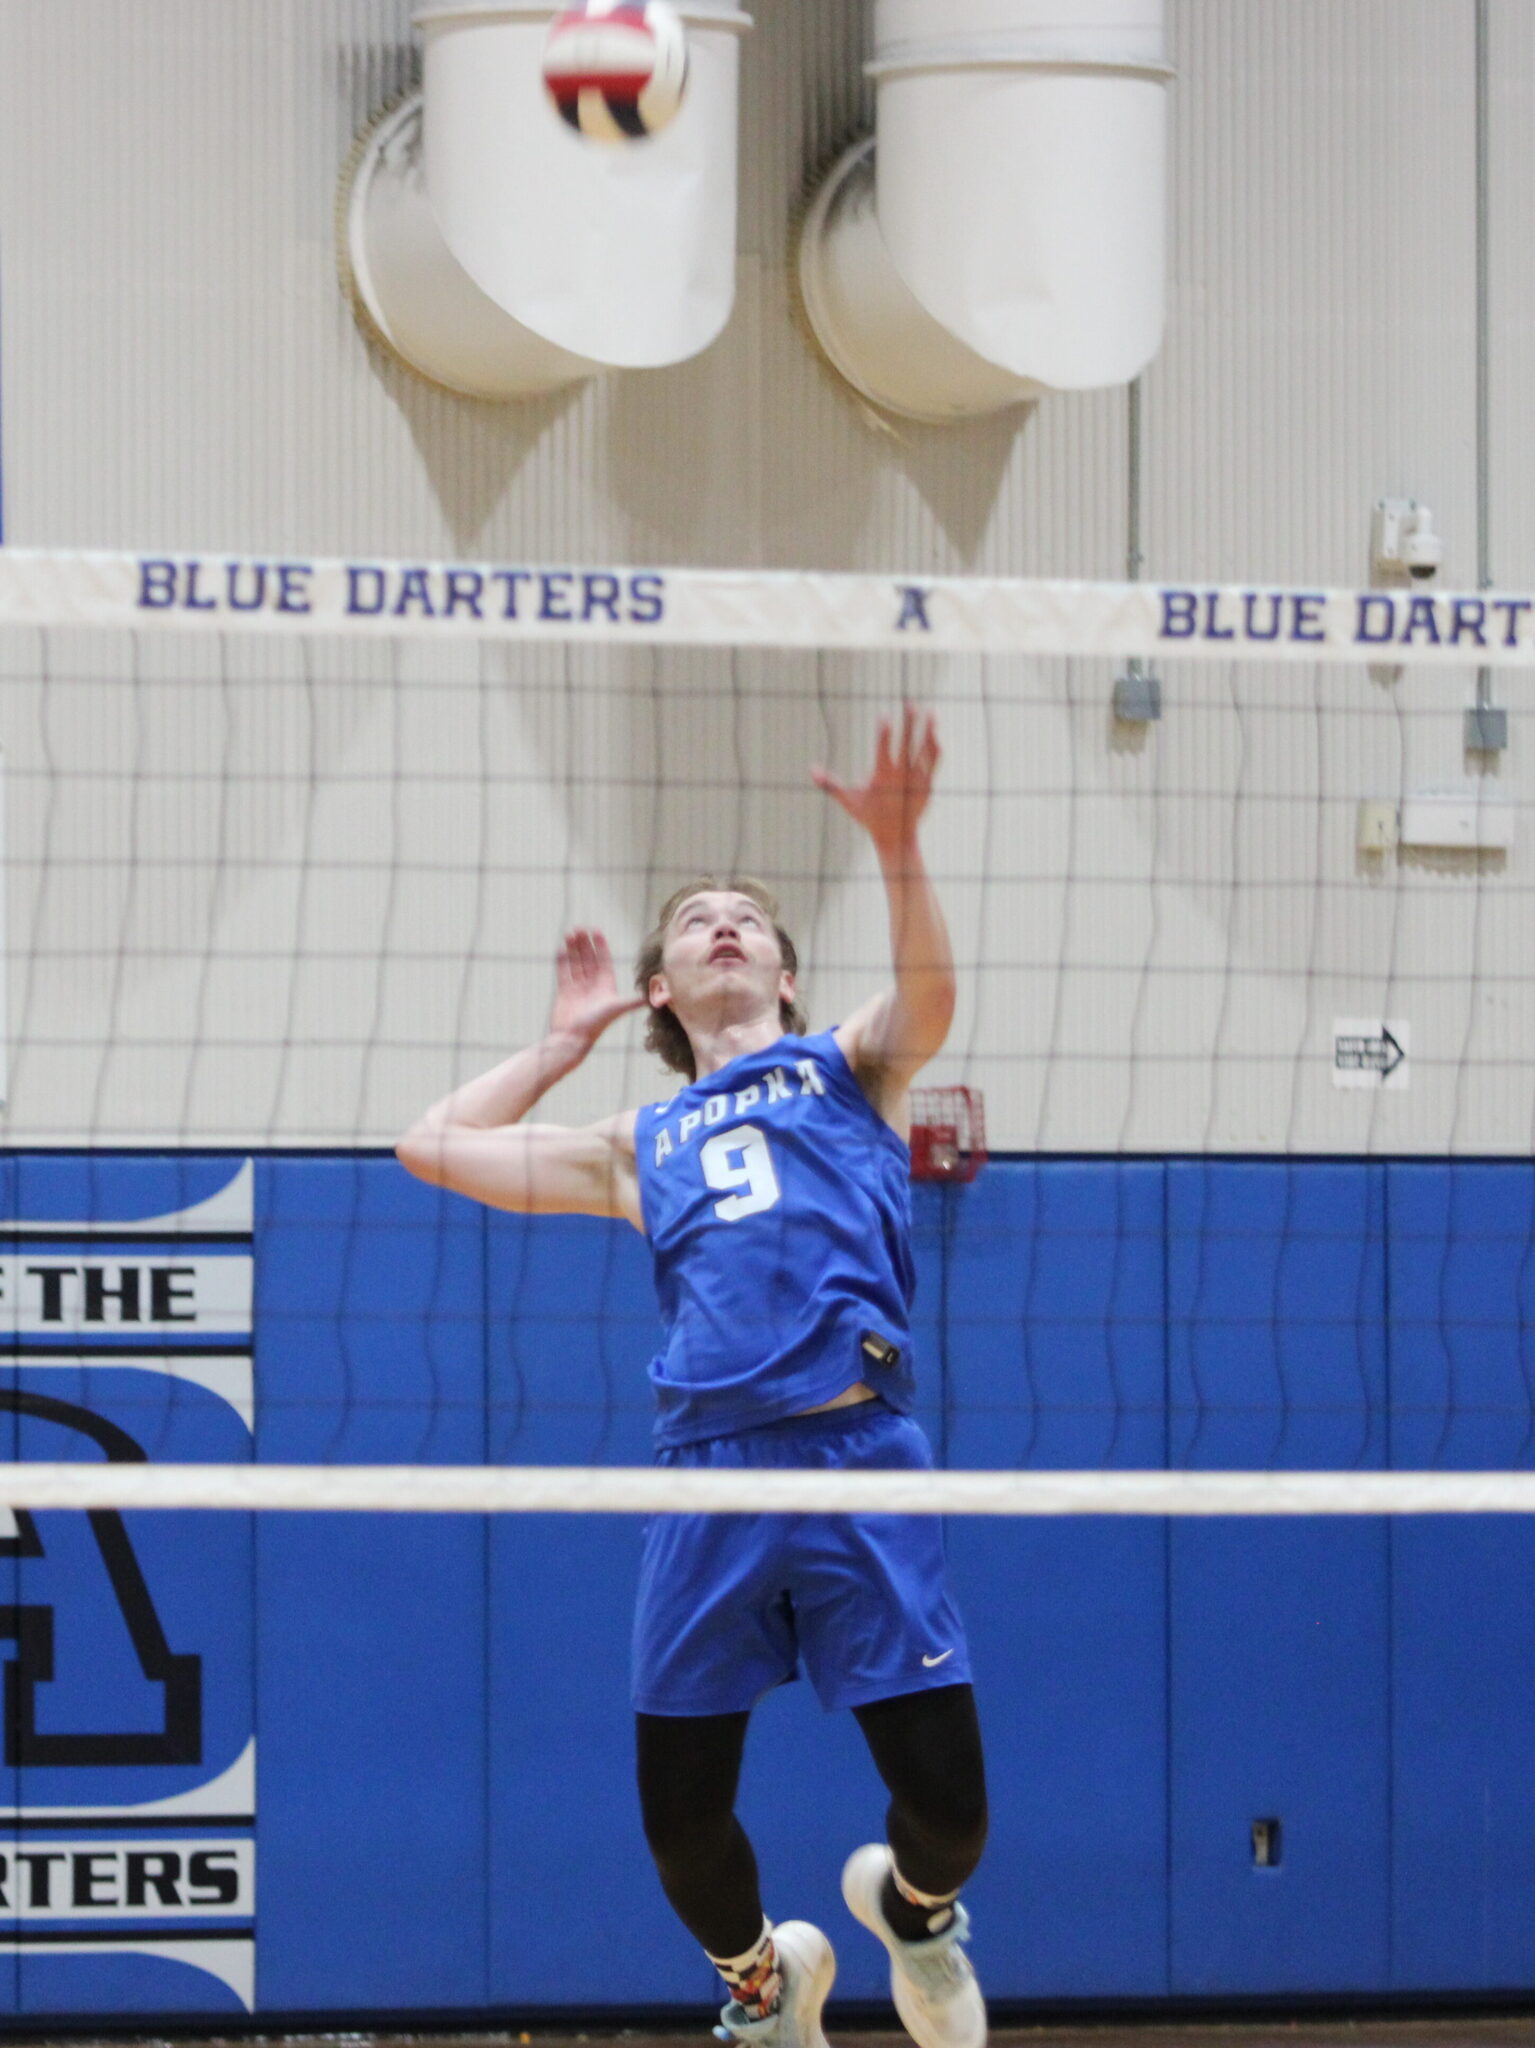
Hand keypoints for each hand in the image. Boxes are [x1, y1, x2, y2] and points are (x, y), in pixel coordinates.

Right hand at [548, 929, 644, 1049]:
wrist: (572, 1040)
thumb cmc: (595, 1025)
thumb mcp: (616, 1009)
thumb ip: (633, 1001)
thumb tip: (655, 998)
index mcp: (606, 987)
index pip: (604, 962)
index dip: (601, 947)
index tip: (597, 932)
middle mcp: (593, 986)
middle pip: (589, 960)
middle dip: (585, 944)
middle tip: (581, 928)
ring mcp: (578, 988)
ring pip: (576, 963)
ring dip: (573, 949)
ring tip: (570, 933)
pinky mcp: (565, 992)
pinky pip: (564, 972)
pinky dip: (562, 961)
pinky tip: (561, 948)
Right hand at [811, 705, 939, 855]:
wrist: (896, 836)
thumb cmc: (869, 816)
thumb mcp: (849, 800)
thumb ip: (830, 784)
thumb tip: (810, 769)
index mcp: (882, 777)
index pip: (883, 749)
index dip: (884, 732)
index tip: (884, 716)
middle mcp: (902, 776)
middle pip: (907, 744)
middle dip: (909, 722)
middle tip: (910, 703)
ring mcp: (916, 780)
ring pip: (925, 750)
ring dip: (928, 729)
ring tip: (929, 711)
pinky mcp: (927, 784)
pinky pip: (933, 760)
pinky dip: (934, 745)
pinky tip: (934, 730)